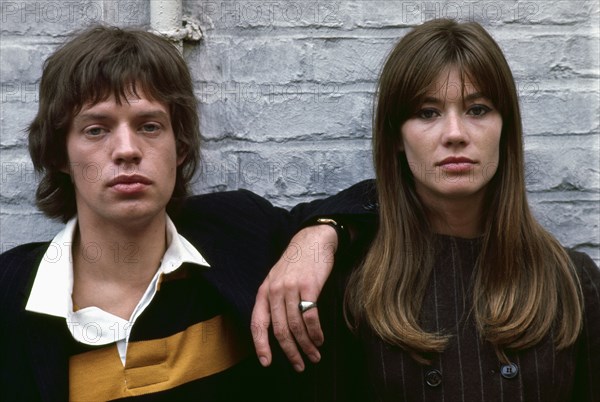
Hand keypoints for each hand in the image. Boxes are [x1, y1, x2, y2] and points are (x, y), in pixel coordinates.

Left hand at [251, 225, 336, 371]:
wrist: (313, 240)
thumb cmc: (296, 263)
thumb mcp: (277, 279)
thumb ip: (274, 301)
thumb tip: (277, 330)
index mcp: (264, 291)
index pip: (258, 323)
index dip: (260, 345)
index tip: (266, 362)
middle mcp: (275, 291)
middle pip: (280, 330)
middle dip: (290, 352)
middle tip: (300, 365)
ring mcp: (292, 288)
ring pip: (296, 327)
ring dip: (306, 346)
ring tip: (314, 355)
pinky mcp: (309, 286)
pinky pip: (311, 316)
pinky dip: (316, 332)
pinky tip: (320, 339)